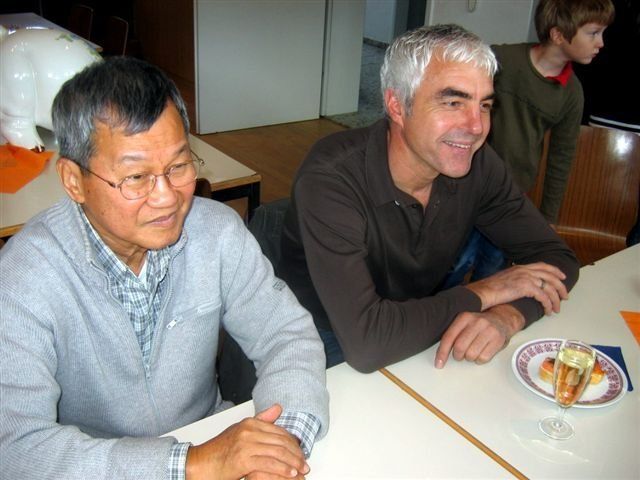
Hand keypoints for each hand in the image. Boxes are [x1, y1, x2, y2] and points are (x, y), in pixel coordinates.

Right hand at [186, 404, 308, 479]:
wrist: (200, 464)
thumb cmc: (219, 450)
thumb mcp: (240, 430)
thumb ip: (261, 420)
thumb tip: (278, 407)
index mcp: (250, 423)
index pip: (280, 431)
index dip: (293, 443)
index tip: (301, 451)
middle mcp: (249, 431)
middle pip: (281, 441)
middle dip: (296, 454)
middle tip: (305, 462)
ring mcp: (246, 444)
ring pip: (278, 453)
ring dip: (293, 463)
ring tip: (301, 470)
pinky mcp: (244, 459)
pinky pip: (270, 464)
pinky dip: (283, 470)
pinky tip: (291, 474)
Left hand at [434, 304, 524, 368]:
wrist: (502, 320)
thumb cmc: (479, 326)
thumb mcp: (465, 324)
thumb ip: (454, 334)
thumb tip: (440, 353)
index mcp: (464, 317)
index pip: (449, 337)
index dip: (442, 353)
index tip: (438, 364)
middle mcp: (476, 322)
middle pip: (459, 347)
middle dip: (458, 356)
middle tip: (460, 355)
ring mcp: (488, 330)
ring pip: (471, 355)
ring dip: (469, 358)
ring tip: (473, 351)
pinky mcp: (498, 340)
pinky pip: (483, 358)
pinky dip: (480, 360)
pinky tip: (482, 352)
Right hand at [465, 262, 567, 314]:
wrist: (483, 292)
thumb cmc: (489, 289)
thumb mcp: (504, 279)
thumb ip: (515, 279)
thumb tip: (522, 287)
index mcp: (520, 267)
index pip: (542, 265)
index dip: (554, 271)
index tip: (562, 277)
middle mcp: (525, 270)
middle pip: (551, 276)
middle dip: (561, 287)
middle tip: (565, 297)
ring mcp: (526, 278)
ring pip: (550, 287)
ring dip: (556, 299)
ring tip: (557, 309)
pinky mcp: (526, 288)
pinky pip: (544, 297)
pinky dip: (548, 305)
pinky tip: (548, 311)